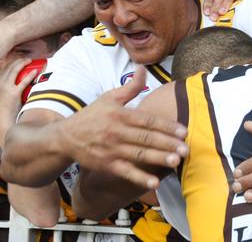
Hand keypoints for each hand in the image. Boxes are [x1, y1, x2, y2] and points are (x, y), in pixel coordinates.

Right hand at [0, 56, 35, 132]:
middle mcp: (0, 84)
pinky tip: (35, 72)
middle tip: (26, 59)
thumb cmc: (7, 108)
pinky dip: (29, 76)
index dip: (11, 62)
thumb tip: (21, 82)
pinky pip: (22, 82)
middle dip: (17, 61)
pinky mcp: (13, 94)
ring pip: (14, 71)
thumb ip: (10, 88)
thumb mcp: (6, 95)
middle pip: (8, 67)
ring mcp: (6, 88)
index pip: (3, 69)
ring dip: (22, 64)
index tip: (18, 59)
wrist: (4, 119)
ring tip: (29, 61)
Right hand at [58, 67, 187, 189]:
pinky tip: (154, 182)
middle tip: (186, 149)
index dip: (167, 126)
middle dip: (167, 144)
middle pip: (146, 138)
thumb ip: (130, 86)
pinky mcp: (106, 165)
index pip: (148, 120)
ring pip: (138, 155)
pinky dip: (139, 178)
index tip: (184, 131)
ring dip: (158, 159)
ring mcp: (111, 150)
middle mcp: (116, 132)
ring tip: (176, 162)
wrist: (65, 137)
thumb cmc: (92, 116)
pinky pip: (125, 172)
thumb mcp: (109, 98)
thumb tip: (143, 68)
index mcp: (120, 115)